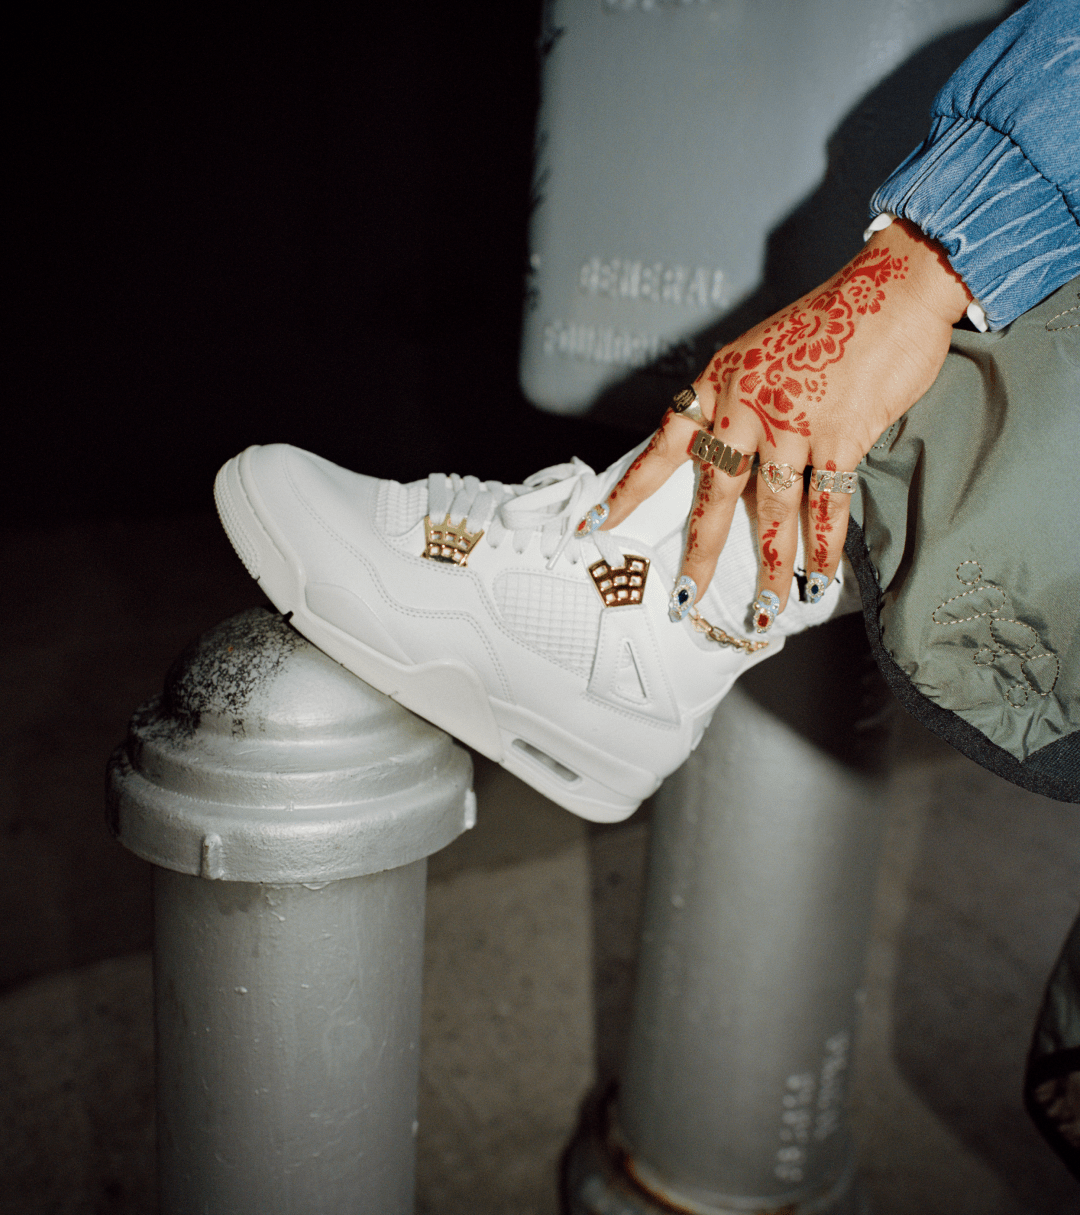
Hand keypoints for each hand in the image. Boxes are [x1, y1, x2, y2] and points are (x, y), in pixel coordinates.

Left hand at [597, 219, 971, 632]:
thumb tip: (735, 455)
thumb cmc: (830, 321)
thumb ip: (742, 401)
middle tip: (684, 597)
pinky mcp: (838, 436)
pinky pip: (826, 504)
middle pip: (715, 494)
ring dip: (773, 569)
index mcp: (719, 384)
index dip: (630, 488)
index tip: (597, 523)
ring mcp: (790, 423)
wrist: (892, 287)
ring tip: (767, 611)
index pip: (663, 445)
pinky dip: (824, 546)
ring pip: (773, 511)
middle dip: (700, 552)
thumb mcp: (760, 352)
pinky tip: (819, 579)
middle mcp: (744, 406)